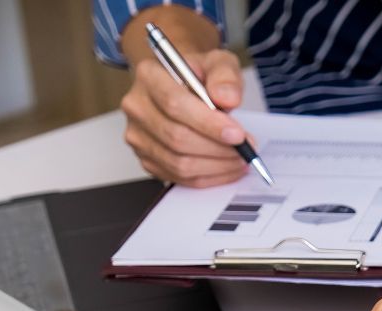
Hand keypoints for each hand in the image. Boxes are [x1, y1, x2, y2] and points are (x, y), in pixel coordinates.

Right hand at [120, 49, 249, 186]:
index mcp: (149, 76)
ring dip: (216, 165)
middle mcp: (137, 107)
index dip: (209, 123)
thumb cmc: (199, 75)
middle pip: (176, 137)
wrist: (183, 86)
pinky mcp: (146, 159)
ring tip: (240, 159)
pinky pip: (179, 177)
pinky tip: (227, 167)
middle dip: (217, 148)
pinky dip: (208, 177)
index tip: (237, 134)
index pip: (175, 104)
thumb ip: (225, 76)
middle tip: (245, 149)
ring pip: (178, 163)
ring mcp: (138, 136)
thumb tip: (228, 98)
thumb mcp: (218, 62)